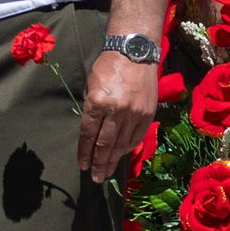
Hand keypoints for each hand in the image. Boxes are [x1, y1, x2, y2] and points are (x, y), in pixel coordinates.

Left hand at [79, 50, 157, 182]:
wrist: (135, 52)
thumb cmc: (107, 66)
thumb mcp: (91, 86)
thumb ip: (90, 109)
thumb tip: (91, 133)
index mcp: (98, 102)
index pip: (88, 135)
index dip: (84, 153)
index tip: (82, 166)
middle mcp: (116, 110)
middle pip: (104, 145)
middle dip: (98, 163)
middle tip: (95, 178)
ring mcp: (134, 113)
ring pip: (121, 144)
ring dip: (113, 160)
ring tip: (106, 173)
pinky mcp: (147, 114)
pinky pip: (136, 137)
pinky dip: (128, 148)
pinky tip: (121, 155)